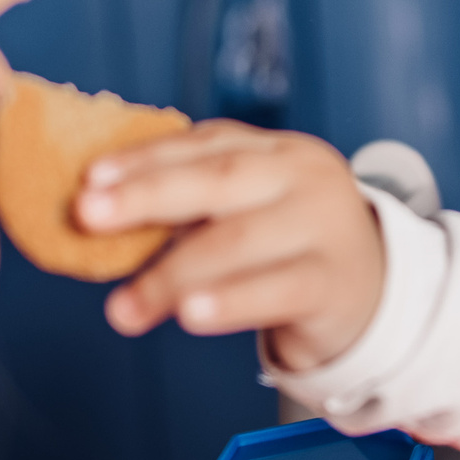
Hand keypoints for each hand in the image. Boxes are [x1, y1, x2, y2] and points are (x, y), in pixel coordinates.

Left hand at [78, 122, 385, 373]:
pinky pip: (275, 289)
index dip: (143, 159)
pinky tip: (190, 315)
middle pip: (219, 179)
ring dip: (172, 272)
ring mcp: (324, 226)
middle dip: (146, 196)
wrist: (373, 295)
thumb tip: (97, 219)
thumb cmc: (288, 249)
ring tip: (123, 306)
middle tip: (86, 216)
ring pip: (239, 240)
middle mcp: (304, 176)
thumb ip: (190, 208)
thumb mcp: (249, 211)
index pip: (204, 144)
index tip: (88, 178)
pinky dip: (229, 301)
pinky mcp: (333, 281)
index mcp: (276, 150)